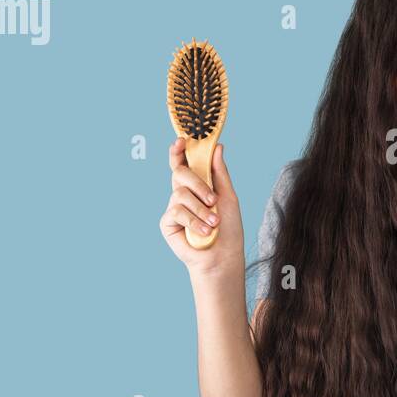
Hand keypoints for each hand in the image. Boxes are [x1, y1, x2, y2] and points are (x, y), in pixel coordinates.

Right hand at [159, 138, 243, 276]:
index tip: (182, 140)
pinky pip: (177, 212)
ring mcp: (174, 207)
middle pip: (179, 173)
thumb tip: (218, 147)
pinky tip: (205, 231)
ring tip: (215, 223)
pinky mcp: (167, 223)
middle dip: (197, 184)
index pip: (184, 163)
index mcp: (197, 185)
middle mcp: (183, 194)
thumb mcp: (228, 196)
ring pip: (180, 194)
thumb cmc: (228, 228)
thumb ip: (220, 172)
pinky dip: (194, 221)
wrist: (223, 256)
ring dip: (201, 209)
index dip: (179, 151)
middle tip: (213, 199)